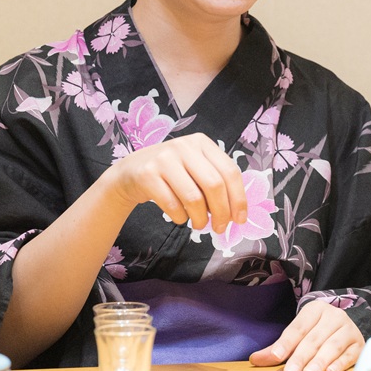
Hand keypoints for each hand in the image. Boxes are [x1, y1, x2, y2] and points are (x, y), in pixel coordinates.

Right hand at [107, 133, 246, 233]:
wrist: (130, 173)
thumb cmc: (171, 174)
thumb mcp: (194, 169)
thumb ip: (215, 183)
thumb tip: (236, 213)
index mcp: (201, 142)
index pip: (230, 171)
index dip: (238, 198)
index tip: (240, 220)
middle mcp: (184, 146)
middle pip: (214, 185)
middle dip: (222, 212)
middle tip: (220, 228)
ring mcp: (164, 159)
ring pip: (194, 198)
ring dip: (200, 219)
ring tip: (199, 225)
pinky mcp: (147, 174)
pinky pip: (172, 205)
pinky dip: (180, 218)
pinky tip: (180, 217)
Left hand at [249, 301, 364, 370]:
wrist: (346, 327)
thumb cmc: (316, 332)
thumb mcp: (298, 334)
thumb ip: (277, 348)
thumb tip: (255, 360)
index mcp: (315, 310)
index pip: (298, 328)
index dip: (286, 343)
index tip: (276, 357)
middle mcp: (334, 316)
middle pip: (314, 339)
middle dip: (301, 357)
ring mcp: (349, 330)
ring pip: (333, 346)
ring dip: (320, 361)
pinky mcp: (359, 345)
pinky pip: (350, 355)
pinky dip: (340, 363)